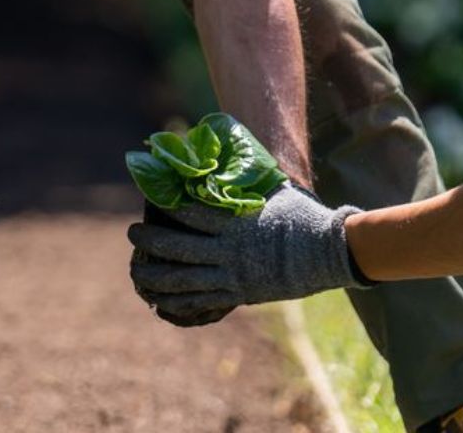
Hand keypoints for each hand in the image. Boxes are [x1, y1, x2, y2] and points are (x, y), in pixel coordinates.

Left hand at [127, 183, 363, 323]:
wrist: (330, 252)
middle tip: (131, 233)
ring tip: (135, 270)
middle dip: (149, 241)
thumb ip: (247, 183)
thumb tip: (230, 161)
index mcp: (236, 223)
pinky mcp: (240, 294)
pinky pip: (201, 301)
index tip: (147, 199)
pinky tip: (158, 301)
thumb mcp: (273, 192)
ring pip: (183, 279)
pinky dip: (177, 302)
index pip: (190, 213)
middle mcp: (229, 251)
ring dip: (154, 275)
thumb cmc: (303, 217)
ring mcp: (233, 276)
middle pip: (177, 248)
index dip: (166, 207)